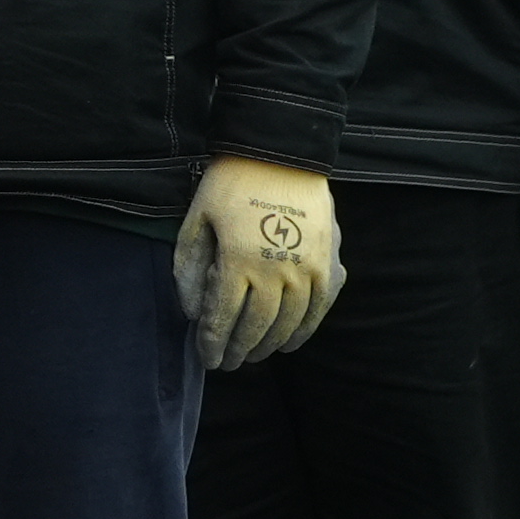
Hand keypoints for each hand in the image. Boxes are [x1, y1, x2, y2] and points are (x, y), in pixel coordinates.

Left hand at [175, 157, 343, 368]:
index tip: (207, 359)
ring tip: (253, 356)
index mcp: (237, 260)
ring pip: (288, 323)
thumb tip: (192, 313)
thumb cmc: (228, 186)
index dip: (213, 343)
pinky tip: (289, 343)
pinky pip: (319, 309)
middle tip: (228, 364)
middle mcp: (275, 271)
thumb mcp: (195, 221)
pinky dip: (304, 331)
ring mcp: (307, 270)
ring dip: (269, 344)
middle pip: (256, 326)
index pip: (223, 317)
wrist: (279, 155)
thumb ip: (189, 269)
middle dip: (239, 349)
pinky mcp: (329, 265)